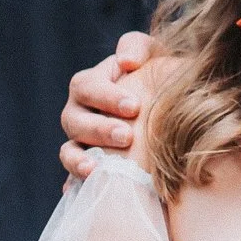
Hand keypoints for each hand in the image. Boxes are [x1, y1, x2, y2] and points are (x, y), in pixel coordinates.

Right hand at [60, 31, 155, 178]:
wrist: (171, 116)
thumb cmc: (160, 79)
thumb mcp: (154, 56)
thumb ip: (138, 48)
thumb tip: (126, 62)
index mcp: (91, 85)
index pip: (86, 87)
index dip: (105, 97)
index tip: (134, 106)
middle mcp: (79, 113)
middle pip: (74, 121)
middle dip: (99, 130)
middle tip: (126, 137)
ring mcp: (81, 143)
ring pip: (68, 151)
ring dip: (79, 160)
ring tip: (98, 169)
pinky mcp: (89, 168)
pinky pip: (74, 179)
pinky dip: (78, 184)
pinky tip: (90, 191)